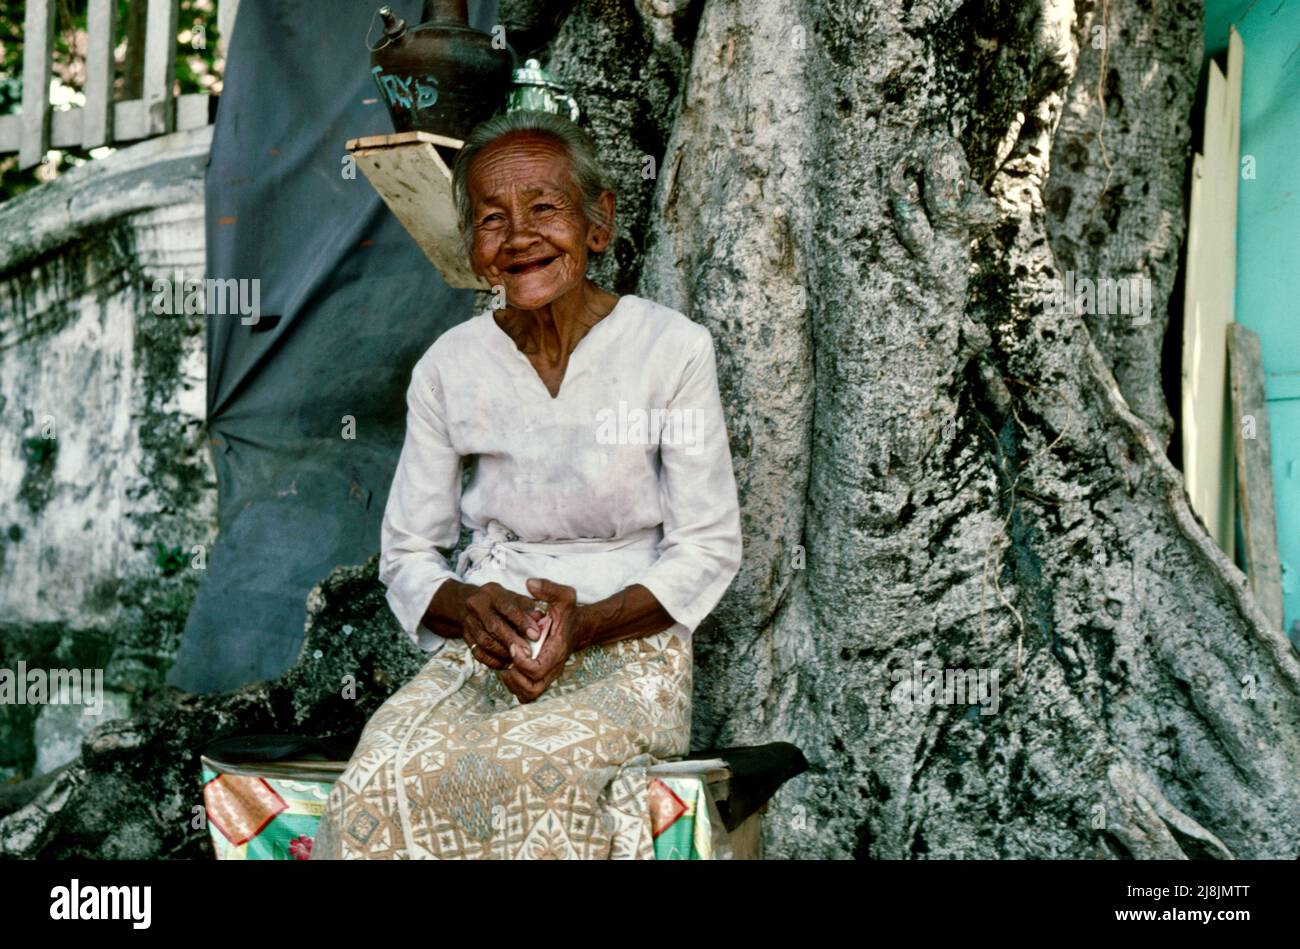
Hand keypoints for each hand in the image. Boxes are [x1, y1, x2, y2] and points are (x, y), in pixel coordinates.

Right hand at [462, 582, 534, 670]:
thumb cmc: (502, 603)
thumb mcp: (516, 599)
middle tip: (527, 653)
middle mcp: (476, 605)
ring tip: (518, 659)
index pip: (507, 607)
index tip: (535, 635)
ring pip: (485, 641)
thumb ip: (529, 609)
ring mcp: (468, 621)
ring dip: (503, 652)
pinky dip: (493, 661)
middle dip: (512, 640)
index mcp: (491, 592)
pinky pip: (478, 653)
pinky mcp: (465, 636)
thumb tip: (541, 620)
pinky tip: (506, 664)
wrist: (474, 606)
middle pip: (493, 626)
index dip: (522, 622)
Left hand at [497, 578, 591, 702]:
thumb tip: (530, 584)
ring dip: (513, 684)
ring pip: (528, 695)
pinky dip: (515, 686)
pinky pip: (526, 693)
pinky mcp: (541, 678)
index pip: (536, 670)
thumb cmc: (568, 614)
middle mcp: (553, 669)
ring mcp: (547, 676)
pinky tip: (509, 667)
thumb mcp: (564, 596)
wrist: (577, 628)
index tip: (514, 645)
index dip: (521, 661)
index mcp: (556, 652)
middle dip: (515, 678)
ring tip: (506, 666)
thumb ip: (549, 588)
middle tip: (508, 661)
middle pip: (531, 689)